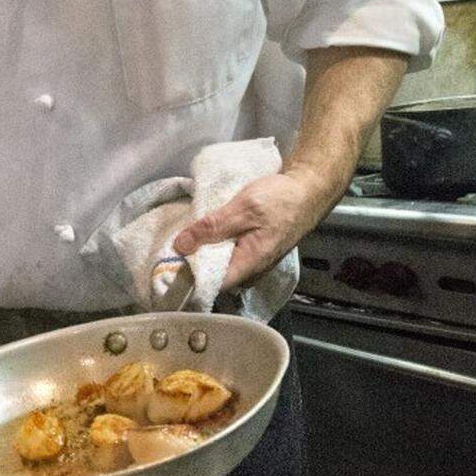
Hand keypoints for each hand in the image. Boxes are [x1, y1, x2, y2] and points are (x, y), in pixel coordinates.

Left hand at [172, 169, 330, 291]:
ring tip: (183, 242)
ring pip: (220, 266)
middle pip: (214, 277)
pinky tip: (202, 236)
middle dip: (192, 266)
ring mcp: (253, 262)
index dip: (189, 279)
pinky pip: (227, 256)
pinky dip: (214, 248)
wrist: (308, 190)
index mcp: (249, 264)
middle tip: (169, 251)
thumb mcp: (242, 208)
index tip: (167, 268)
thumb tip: (180, 246)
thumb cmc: (279, 199)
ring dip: (202, 255)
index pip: (212, 285)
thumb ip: (212, 227)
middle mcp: (252, 270)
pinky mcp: (253, 252)